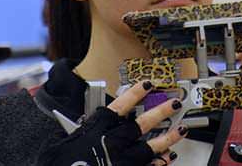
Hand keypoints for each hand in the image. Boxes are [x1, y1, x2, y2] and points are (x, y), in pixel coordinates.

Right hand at [36, 81, 187, 165]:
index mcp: (96, 130)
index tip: (147, 84)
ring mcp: (122, 161)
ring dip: (168, 138)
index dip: (135, 93)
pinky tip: (169, 157)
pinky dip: (160, 162)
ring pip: (151, 147)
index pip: (120, 105)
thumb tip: (84, 124)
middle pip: (142, 124)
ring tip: (181, 129)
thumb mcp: (63, 141)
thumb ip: (78, 130)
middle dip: (161, 112)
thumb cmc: (60, 163)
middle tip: (175, 103)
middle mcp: (112, 143)